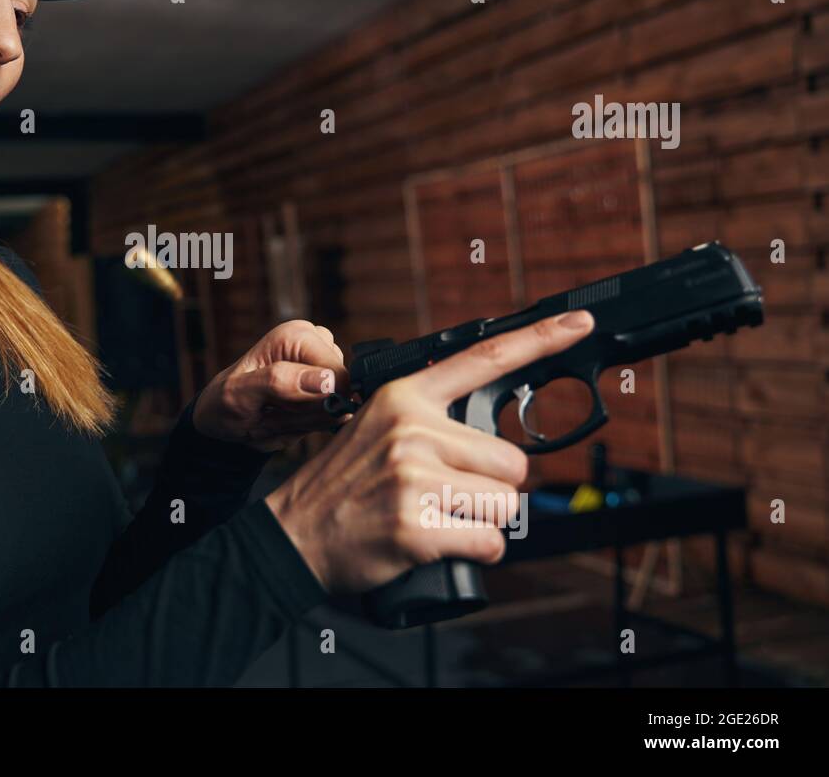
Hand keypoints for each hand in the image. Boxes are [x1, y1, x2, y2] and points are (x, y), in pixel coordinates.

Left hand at [191, 319, 350, 452]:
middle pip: (340, 393)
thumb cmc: (226, 402)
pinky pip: (331, 418)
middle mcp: (316, 344)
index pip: (337, 376)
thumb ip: (280, 382)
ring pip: (336, 408)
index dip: (316, 402)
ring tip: (275, 414)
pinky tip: (285, 419)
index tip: (279, 407)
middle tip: (271, 413)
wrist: (222, 420)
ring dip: (304, 422)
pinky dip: (307, 427)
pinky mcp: (327, 387)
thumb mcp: (240, 394)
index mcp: (296, 335)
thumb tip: (328, 380)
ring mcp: (324, 365)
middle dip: (306, 414)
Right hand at [264, 309, 595, 594]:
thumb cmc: (346, 485)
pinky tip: (437, 543)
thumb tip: (498, 441)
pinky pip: (490, 541)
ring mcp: (412, 477)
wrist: (294, 532)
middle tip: (443, 494)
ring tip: (434, 516)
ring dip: (481, 520)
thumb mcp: (379, 429)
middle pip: (513, 461)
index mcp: (404, 396)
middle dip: (491, 488)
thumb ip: (433, 420)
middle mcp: (410, 429)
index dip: (540, 339)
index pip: (483, 359)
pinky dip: (475, 551)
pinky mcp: (416, 525)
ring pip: (505, 504)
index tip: (579, 322)